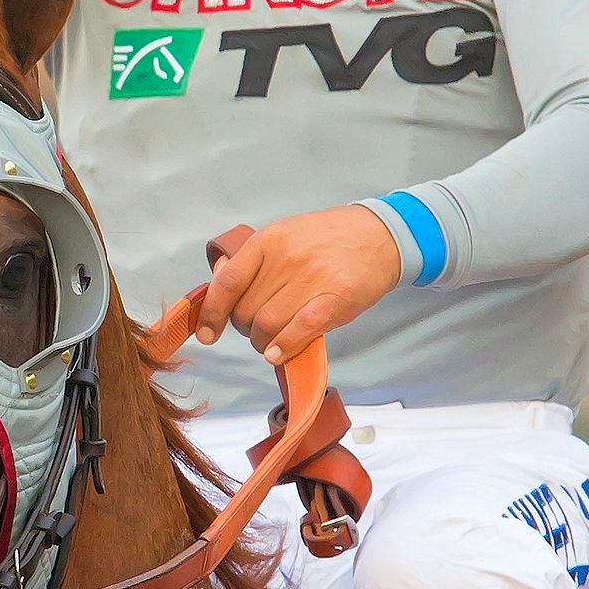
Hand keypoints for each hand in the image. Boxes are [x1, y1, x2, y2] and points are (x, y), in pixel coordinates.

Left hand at [195, 206, 401, 367]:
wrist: (380, 235)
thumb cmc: (327, 239)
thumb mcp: (285, 234)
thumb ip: (253, 259)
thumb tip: (219, 279)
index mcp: (269, 240)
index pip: (228, 281)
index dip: (212, 312)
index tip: (207, 333)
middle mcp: (287, 259)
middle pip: (247, 311)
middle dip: (246, 329)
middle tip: (259, 328)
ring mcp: (312, 279)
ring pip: (268, 326)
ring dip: (264, 343)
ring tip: (273, 341)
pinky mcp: (336, 300)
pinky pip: (299, 331)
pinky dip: (284, 348)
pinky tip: (279, 353)